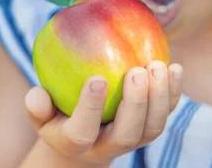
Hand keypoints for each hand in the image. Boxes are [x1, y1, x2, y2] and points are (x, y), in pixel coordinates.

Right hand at [23, 60, 183, 165]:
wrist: (83, 140)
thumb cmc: (57, 116)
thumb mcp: (40, 114)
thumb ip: (37, 105)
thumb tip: (37, 94)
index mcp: (76, 143)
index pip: (83, 132)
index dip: (90, 108)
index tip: (97, 78)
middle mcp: (107, 147)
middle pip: (127, 134)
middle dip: (136, 103)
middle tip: (137, 72)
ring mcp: (132, 140)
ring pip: (152, 128)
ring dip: (160, 98)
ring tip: (158, 66)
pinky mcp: (149, 129)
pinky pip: (166, 114)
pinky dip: (173, 93)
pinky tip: (174, 67)